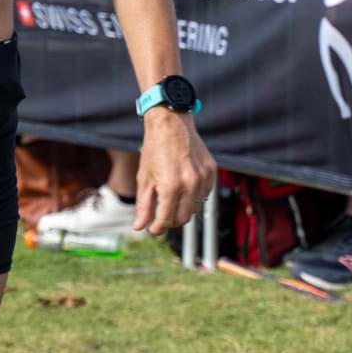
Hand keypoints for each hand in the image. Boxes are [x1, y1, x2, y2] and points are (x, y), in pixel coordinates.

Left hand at [134, 108, 213, 233]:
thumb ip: (144, 205)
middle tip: (161, 216)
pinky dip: (195, 196)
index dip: (157, 229)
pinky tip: (184, 188)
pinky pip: (205, 194)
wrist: (171, 123)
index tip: (152, 230)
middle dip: (170, 222)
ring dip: (183, 210)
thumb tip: (140, 227)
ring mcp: (203, 177)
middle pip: (183, 219)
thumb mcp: (144, 178)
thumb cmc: (154, 149)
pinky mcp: (211, 171)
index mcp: (170, 186)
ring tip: (172, 200)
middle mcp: (190, 184)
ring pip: (196, 208)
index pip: (166, 220)